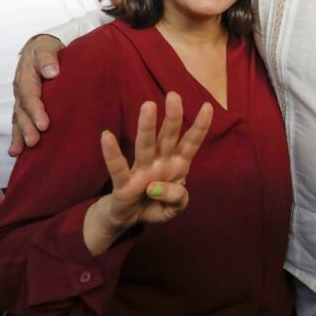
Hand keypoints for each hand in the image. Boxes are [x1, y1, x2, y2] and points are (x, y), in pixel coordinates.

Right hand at [10, 35, 63, 155]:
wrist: (42, 47)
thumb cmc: (47, 49)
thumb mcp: (47, 49)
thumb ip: (48, 59)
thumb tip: (52, 72)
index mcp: (26, 77)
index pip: (31, 96)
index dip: (37, 111)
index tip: (44, 125)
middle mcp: (21, 90)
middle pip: (22, 111)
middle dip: (27, 127)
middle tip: (34, 142)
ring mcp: (22, 99)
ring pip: (19, 119)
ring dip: (20, 134)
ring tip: (20, 150)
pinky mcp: (25, 105)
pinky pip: (19, 121)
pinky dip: (17, 135)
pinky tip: (17, 151)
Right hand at [83, 92, 212, 255]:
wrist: (129, 220)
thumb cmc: (155, 205)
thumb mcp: (174, 208)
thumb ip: (177, 198)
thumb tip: (155, 187)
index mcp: (177, 165)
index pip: (191, 143)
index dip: (200, 126)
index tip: (208, 106)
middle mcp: (160, 163)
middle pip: (168, 137)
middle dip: (173, 117)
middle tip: (174, 95)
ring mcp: (141, 172)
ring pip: (146, 146)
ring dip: (148, 127)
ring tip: (149, 105)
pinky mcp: (123, 184)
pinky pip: (118, 167)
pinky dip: (112, 153)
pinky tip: (107, 136)